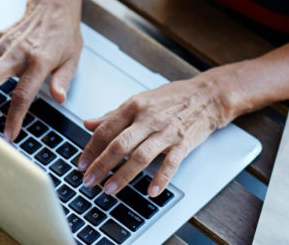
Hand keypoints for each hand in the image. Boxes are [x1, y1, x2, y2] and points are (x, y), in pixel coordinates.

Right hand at [0, 0, 82, 140]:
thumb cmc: (64, 33)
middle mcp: (18, 51)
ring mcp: (4, 43)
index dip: (14, 116)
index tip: (8, 134)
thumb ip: (63, 80)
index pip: (23, 94)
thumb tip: (60, 98)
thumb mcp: (73, 58)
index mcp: (39, 60)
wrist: (54, 4)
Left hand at [76, 72, 231, 198]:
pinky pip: (170, 163)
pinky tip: (151, 191)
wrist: (206, 96)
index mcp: (134, 106)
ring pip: (141, 156)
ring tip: (110, 189)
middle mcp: (148, 118)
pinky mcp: (183, 143)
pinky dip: (160, 179)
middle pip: (119, 145)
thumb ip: (113, 114)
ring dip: (123, 175)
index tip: (81, 164)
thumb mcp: (140, 100)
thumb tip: (88, 123)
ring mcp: (166, 131)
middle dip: (101, 165)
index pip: (106, 129)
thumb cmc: (172, 98)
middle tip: (89, 181)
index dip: (91, 148)